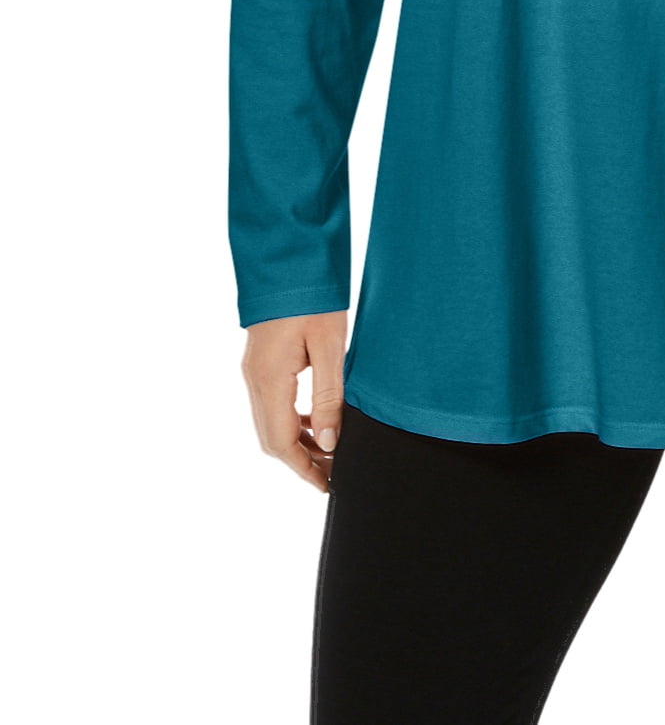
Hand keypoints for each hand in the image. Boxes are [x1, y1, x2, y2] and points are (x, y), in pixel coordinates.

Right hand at [241, 310, 347, 492]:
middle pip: (271, 439)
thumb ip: (329, 396)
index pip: (282, 443)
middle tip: (334, 471)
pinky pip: (271, 402)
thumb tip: (330, 442)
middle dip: (301, 460)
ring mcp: (253, 369)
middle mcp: (254, 379)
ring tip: (330, 448)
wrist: (289, 255)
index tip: (329, 484)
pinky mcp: (260, 359)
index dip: (305, 469)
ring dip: (297, 440)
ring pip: (270, 422)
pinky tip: (316, 416)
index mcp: (269, 379)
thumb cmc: (313, 294)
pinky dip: (292, 418)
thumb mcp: (329, 345)